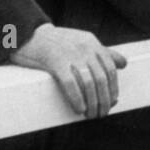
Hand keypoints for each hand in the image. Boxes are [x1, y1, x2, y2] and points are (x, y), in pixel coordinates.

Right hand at [10, 23, 126, 118]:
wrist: (26, 33)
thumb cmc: (55, 42)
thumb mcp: (82, 42)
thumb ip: (103, 52)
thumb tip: (123, 64)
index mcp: (92, 42)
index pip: (110, 68)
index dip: (113, 87)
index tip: (113, 101)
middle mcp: (84, 47)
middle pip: (101, 78)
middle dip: (104, 99)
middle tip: (102, 113)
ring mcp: (70, 54)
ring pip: (89, 83)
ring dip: (93, 103)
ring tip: (91, 115)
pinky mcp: (55, 62)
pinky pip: (71, 84)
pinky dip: (77, 99)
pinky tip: (79, 109)